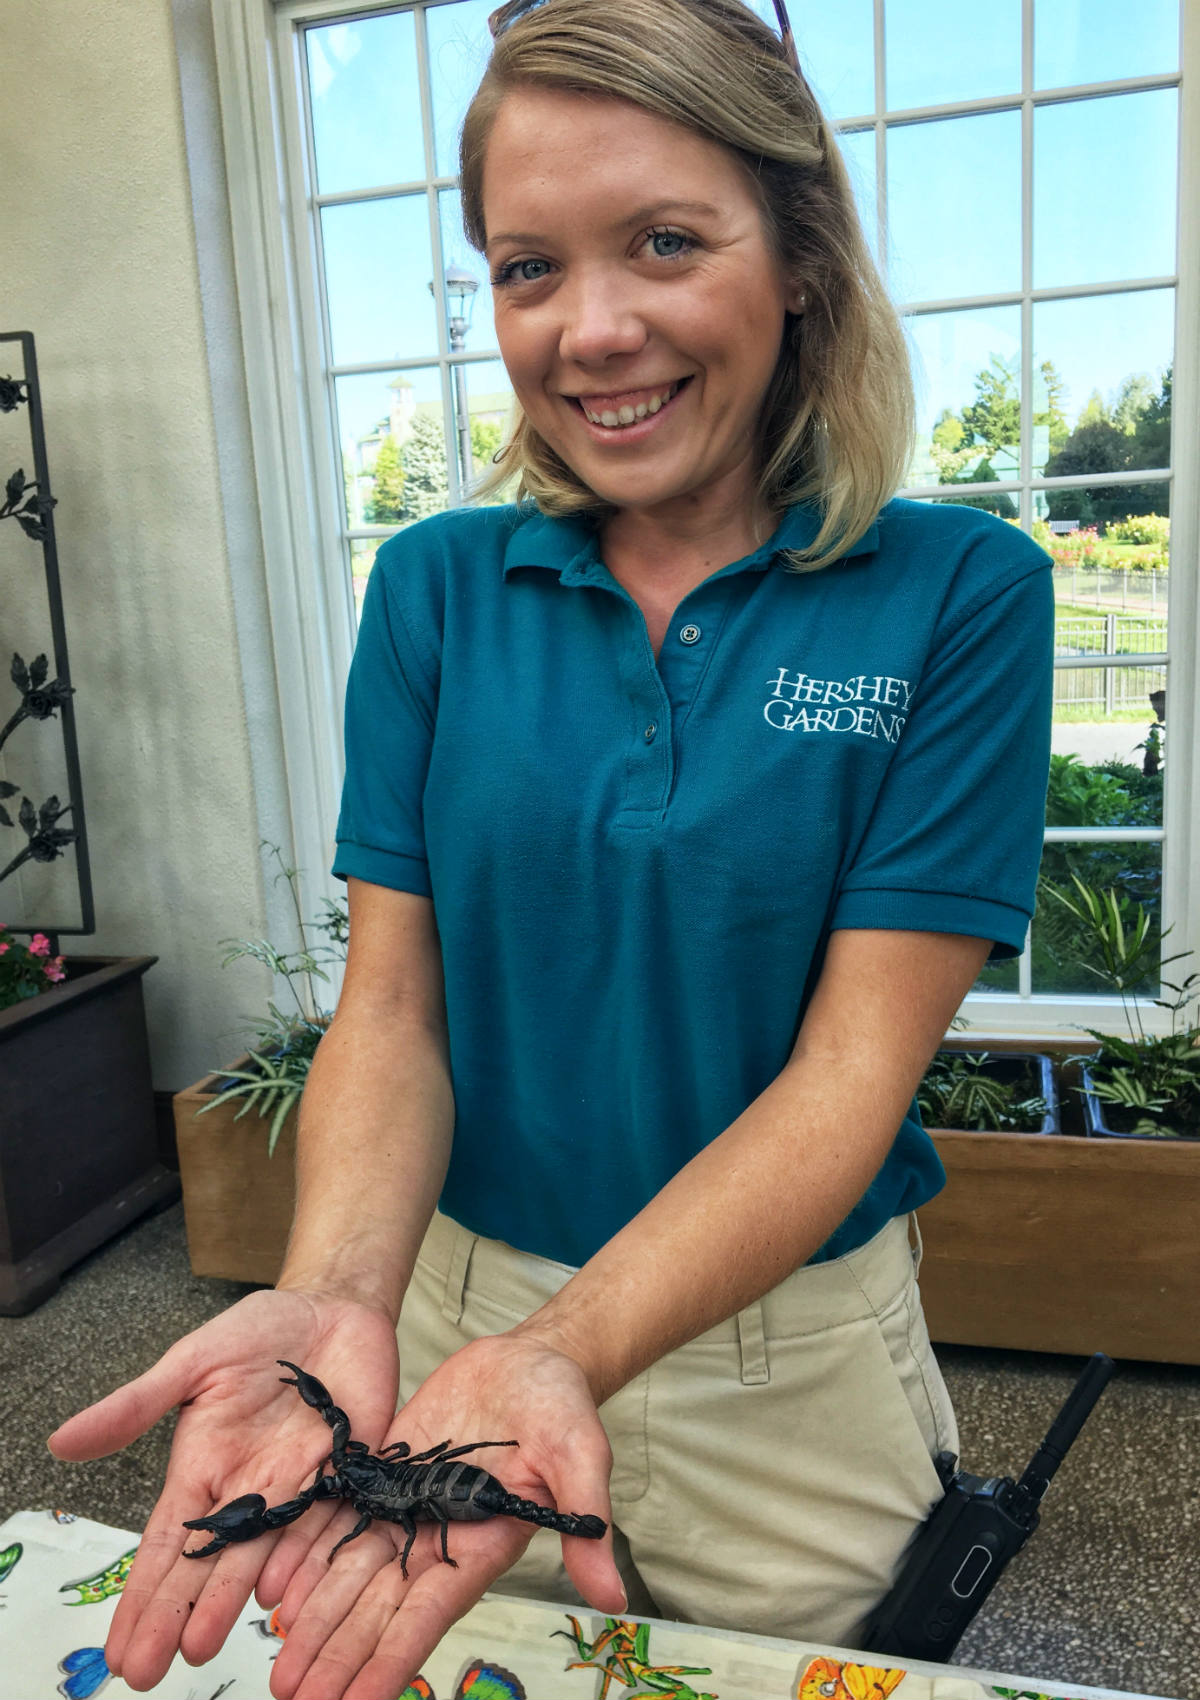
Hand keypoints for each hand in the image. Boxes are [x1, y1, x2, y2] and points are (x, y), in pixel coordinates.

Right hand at [47, 1287, 399, 1692]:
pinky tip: (288, 1598)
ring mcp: (301, 1486)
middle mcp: (251, 1490)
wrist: (333, 1307)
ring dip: (238, 1600)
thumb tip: (61, 1441)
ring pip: (267, 1554)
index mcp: (206, 1469)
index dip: (144, 1595)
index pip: (169, 1543)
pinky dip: (309, 1560)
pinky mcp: (351, 1472)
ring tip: (206, 1642)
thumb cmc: (259, 1331)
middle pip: (213, 1563)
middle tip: (153, 1668)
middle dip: (182, 1614)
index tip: (119, 1651)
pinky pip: (329, 1522)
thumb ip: (138, 1405)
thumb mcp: (192, 1362)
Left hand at [268, 1330, 624, 1699]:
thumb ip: (587, 1522)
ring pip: (352, 1574)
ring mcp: (410, 1509)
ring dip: (317, 1620)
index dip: (392, 1656)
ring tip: (280, 1665)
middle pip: (379, 1607)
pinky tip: (278, 1591)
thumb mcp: (582, 1456)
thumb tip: (614, 1596)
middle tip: (295, 1694)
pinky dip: (310, 1557)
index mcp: (484, 1544)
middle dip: (338, 1653)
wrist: (529, 1360)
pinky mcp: (389, 1476)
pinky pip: (343, 1522)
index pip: (429, 1612)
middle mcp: (440, 1537)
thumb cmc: (563, 1407)